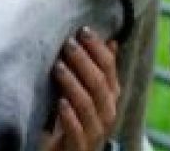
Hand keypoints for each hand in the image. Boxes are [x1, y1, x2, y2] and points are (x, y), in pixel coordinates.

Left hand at [43, 27, 119, 150]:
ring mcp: (94, 132)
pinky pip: (77, 132)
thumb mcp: (85, 89)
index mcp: (110, 96)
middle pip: (99, 84)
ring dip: (73, 84)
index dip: (97, 49)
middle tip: (67, 44)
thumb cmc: (73, 114)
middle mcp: (107, 113)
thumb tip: (111, 40)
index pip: (109, 68)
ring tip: (58, 67)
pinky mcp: (79, 148)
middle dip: (83, 62)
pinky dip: (69, 116)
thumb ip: (96, 68)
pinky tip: (60, 102)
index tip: (83, 30)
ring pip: (88, 105)